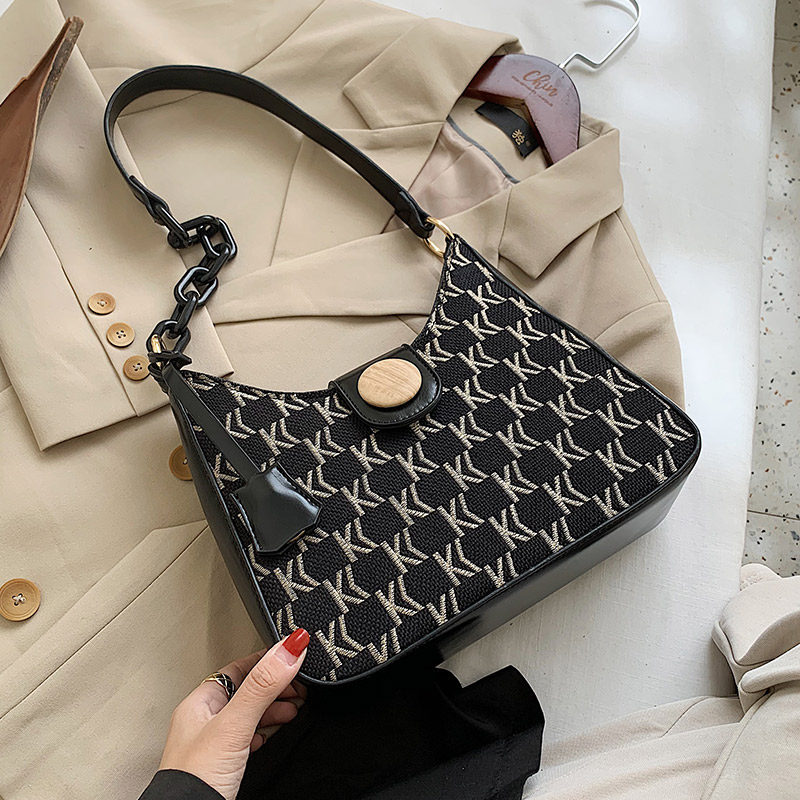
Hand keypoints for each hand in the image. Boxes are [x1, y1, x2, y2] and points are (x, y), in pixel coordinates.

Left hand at [159, 629, 309, 799]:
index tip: (291, 655)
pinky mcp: (222, 765)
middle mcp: (204, 720)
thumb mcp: (235, 724)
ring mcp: (212, 744)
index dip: (266, 660)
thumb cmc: (196, 779)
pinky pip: (247, 737)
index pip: (238, 668)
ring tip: (294, 708)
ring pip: (249, 714)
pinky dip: (265, 731)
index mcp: (200, 702)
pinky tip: (271, 735)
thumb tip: (289, 648)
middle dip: (275, 686)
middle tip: (299, 686)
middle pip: (246, 690)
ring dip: (273, 709)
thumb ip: (262, 686)